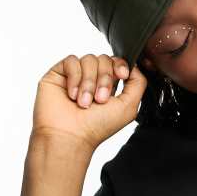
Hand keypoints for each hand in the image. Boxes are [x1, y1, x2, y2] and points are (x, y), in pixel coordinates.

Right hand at [31, 54, 147, 151]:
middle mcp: (91, 79)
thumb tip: (135, 66)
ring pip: (89, 59)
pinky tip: (72, 95)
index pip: (116, 62)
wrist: (69, 136)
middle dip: (105, 79)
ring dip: (89, 82)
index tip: (122, 75)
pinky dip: (75, 78)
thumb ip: (138, 83)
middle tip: (100, 100)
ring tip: (84, 102)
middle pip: (104, 59)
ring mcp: (74, 76)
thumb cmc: (97, 127)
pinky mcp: (58, 74)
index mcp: (108, 86)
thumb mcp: (129, 106)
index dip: (121, 65)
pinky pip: (71, 61)